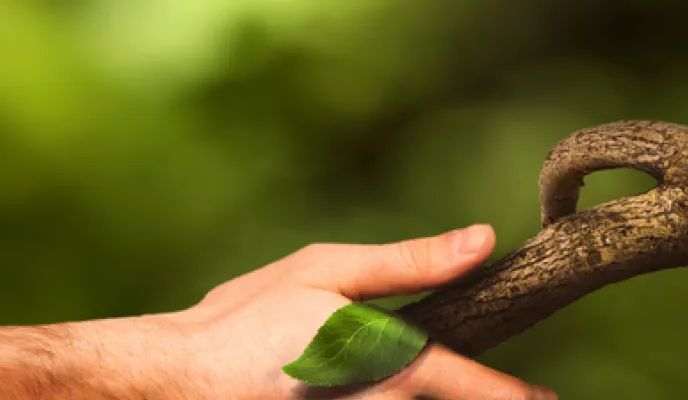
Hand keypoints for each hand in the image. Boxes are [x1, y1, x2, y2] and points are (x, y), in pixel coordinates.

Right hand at [153, 224, 557, 398]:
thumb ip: (408, 263)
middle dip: (464, 395)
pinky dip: (379, 397)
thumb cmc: (246, 316)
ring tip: (381, 365)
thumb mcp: (326, 270)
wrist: (177, 376)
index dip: (509, 396)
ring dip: (417, 393)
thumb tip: (481, 241)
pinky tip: (358, 377)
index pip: (466, 383)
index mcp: (384, 359)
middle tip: (494, 388)